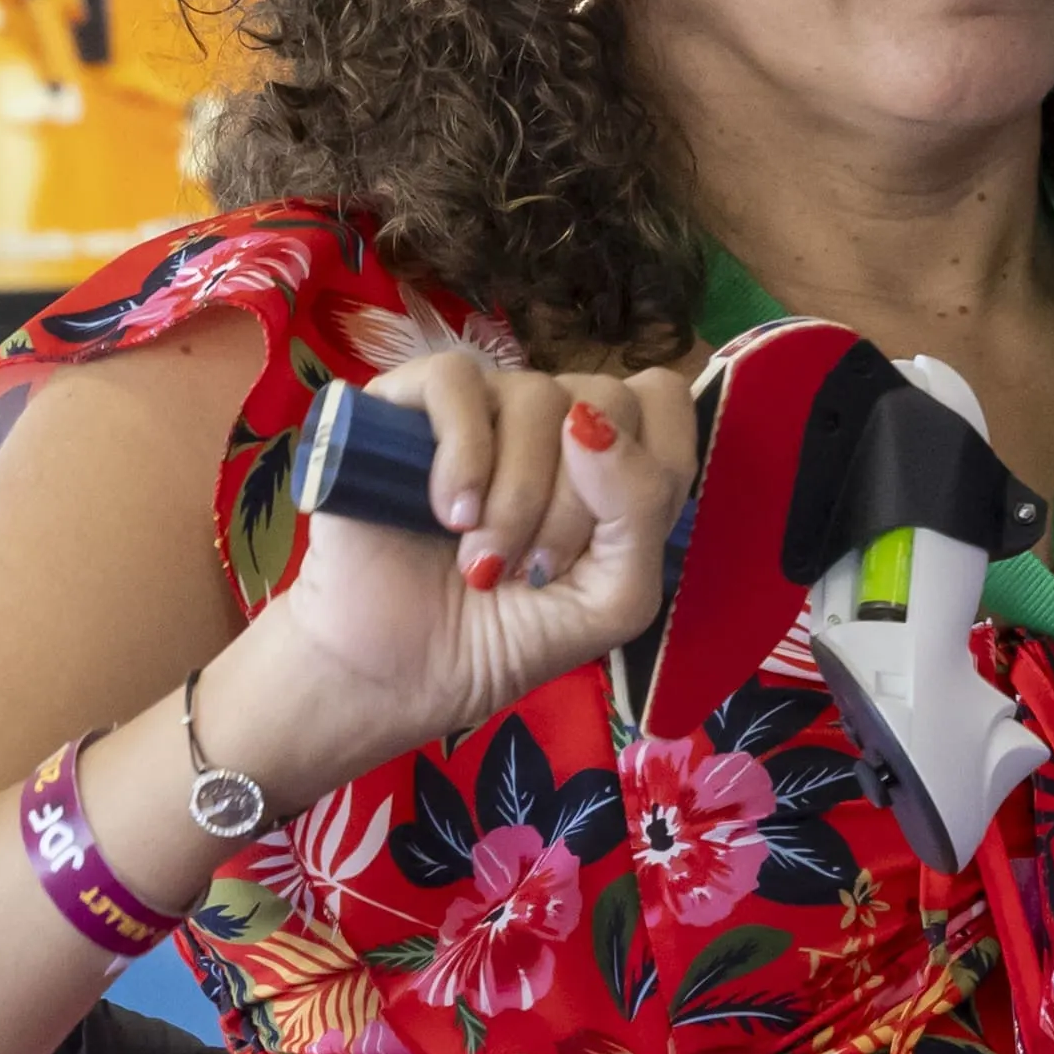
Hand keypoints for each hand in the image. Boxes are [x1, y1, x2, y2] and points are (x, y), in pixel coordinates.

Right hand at [221, 350, 696, 798]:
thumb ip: (639, 512)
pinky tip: (449, 514)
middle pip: (607, 399)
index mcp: (608, 462)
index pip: (661, 403)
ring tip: (478, 562)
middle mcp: (550, 423)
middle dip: (576, 504)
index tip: (599, 544)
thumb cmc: (503, 637)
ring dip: (517, 497)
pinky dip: (465, 454)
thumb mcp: (612, 600)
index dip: (645, 467)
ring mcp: (480, 408)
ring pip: (538, 393)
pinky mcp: (405, 403)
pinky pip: (457, 380)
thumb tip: (592, 421)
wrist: (392, 673)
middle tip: (529, 570)